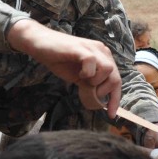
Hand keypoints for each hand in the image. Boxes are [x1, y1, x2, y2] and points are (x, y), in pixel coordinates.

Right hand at [7, 19, 121, 116]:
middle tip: (91, 94)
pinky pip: (92, 62)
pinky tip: (78, 74)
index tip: (111, 115)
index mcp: (103, 57)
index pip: (117, 80)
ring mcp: (92, 48)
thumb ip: (90, 84)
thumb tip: (99, 100)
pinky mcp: (81, 47)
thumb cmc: (59, 59)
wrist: (40, 44)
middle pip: (116, 77)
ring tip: (84, 81)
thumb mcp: (79, 76)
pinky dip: (87, 73)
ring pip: (108, 69)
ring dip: (96, 82)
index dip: (115, 99)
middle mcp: (101, 51)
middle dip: (105, 92)